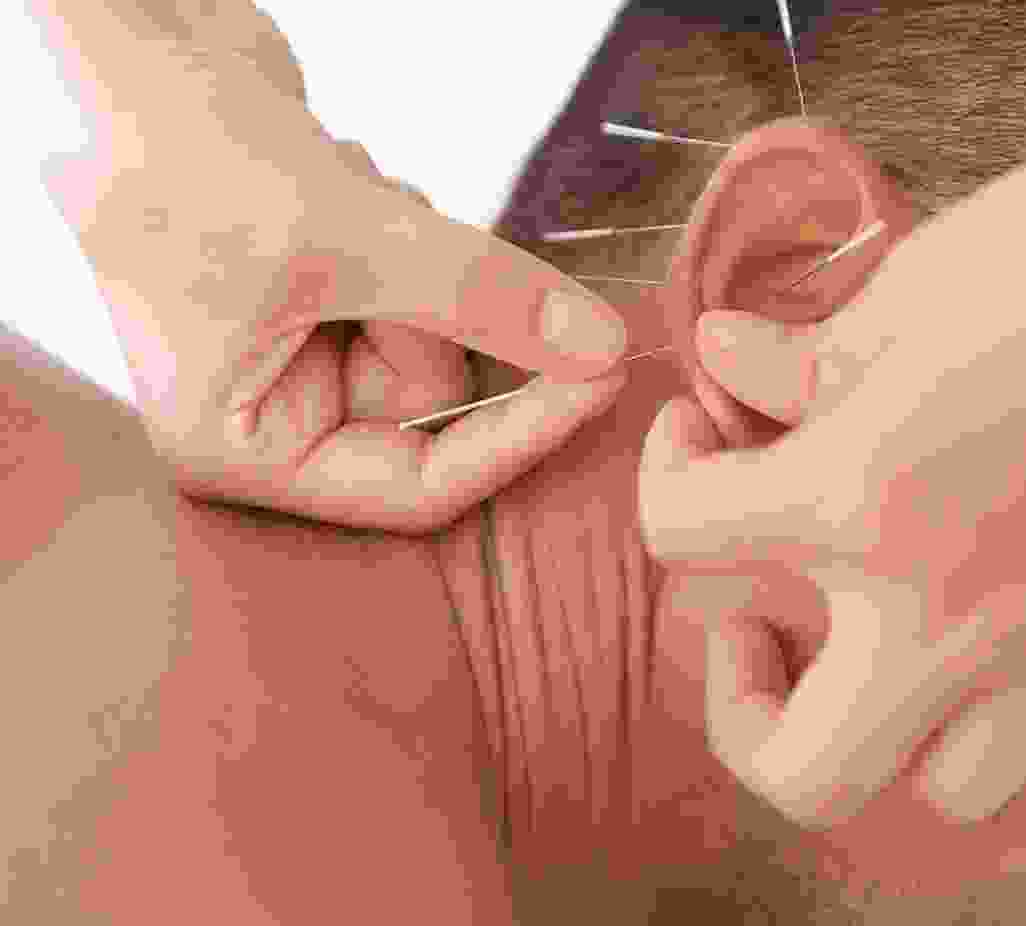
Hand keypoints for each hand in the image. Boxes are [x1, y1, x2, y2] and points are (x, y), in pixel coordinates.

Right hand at [41, 5, 627, 532]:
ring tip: (342, 187)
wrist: (130, 45)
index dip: (517, 437)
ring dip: (424, 249)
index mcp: (243, 446)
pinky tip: (335, 172)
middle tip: (400, 228)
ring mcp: (303, 347)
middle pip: (435, 398)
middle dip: (444, 303)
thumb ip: (481, 296)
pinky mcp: (333, 287)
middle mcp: (273, 411)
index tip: (602, 377)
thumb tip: (599, 349)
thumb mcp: (344, 236)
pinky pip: (426, 280)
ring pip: (441, 329)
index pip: (418, 487)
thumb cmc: (182, 150)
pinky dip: (408, 221)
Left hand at [639, 121, 1025, 832]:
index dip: (668, 475)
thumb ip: (796, 360)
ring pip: (959, 790)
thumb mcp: (899, 295)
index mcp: (859, 503)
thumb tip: (721, 359)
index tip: (697, 433)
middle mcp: (950, 610)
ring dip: (895, 734)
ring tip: (883, 654)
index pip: (685, 533)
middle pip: (801, 767)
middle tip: (751, 625)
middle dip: (745, 710)